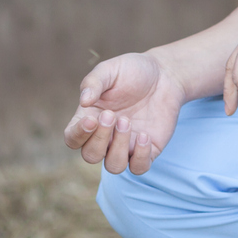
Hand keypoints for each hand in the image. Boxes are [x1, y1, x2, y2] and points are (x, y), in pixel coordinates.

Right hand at [63, 52, 187, 175]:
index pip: (72, 138)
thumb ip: (93, 82)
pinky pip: (139, 167)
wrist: (165, 75)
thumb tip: (83, 101)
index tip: (91, 119)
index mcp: (89, 117)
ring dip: (119, 147)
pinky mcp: (147, 150)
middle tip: (112, 115)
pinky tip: (145, 135)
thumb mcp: (110, 70)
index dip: (78, 135)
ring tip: (127, 121)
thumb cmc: (132, 71)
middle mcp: (105, 136)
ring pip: (114, 165)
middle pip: (91, 155)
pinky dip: (140, 156)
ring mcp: (126, 145)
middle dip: (100, 139)